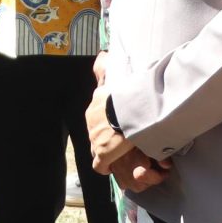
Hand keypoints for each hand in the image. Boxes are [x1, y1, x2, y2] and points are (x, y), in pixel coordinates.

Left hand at [82, 71, 164, 191]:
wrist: (130, 109)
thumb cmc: (129, 92)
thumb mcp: (114, 76)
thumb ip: (104, 68)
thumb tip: (101, 55)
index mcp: (96, 101)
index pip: (97, 112)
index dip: (106, 118)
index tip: (114, 122)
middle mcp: (92, 119)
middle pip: (96, 129)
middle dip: (106, 133)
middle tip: (121, 136)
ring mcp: (95, 137)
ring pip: (98, 144)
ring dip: (108, 146)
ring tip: (120, 150)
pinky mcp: (102, 152)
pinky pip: (99, 164)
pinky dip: (104, 166)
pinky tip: (109, 168)